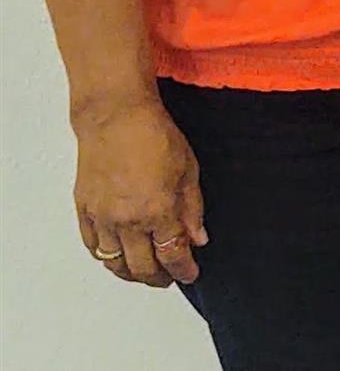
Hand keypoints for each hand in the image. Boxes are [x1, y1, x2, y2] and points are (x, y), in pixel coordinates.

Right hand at [73, 98, 206, 287]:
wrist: (115, 117)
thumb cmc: (154, 135)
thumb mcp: (189, 170)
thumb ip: (193, 209)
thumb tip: (198, 238)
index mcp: (158, 211)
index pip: (172, 255)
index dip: (184, 270)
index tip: (190, 273)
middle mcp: (127, 221)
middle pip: (142, 267)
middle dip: (159, 278)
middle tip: (169, 277)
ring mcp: (102, 218)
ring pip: (114, 263)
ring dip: (131, 274)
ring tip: (145, 272)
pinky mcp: (84, 210)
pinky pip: (93, 246)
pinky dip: (106, 258)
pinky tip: (117, 257)